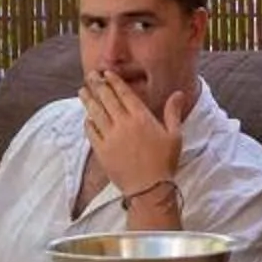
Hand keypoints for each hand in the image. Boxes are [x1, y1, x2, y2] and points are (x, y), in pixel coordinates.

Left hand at [83, 72, 188, 204]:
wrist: (149, 188)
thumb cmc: (165, 162)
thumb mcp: (174, 135)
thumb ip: (173, 112)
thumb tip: (178, 93)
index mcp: (141, 118)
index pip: (124, 93)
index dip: (114, 81)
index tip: (107, 73)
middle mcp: (123, 124)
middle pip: (107, 99)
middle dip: (98, 85)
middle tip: (90, 75)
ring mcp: (110, 137)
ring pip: (96, 113)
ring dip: (88, 100)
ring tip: (82, 91)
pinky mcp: (101, 151)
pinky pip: (91, 132)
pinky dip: (88, 123)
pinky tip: (87, 118)